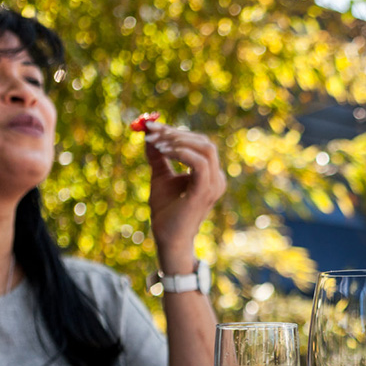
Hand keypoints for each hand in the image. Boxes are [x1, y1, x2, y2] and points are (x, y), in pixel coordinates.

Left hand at [144, 121, 225, 273]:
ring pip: (205, 149)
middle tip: (151, 131)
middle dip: (175, 133)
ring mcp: (214, 185)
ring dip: (178, 141)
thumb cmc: (167, 212)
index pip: (198, 144)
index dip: (176, 131)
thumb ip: (158, 157)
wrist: (168, 239)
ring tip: (156, 142)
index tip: (151, 126)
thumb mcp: (160, 178)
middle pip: (203, 142)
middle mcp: (217, 178)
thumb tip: (148, 136)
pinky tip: (164, 152)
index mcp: (209, 174)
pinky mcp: (205, 192)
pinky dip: (182, 153)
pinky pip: (200, 164)